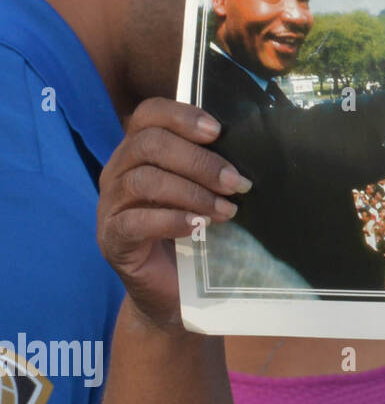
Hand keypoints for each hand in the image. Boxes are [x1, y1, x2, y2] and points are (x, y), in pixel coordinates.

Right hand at [97, 99, 250, 330]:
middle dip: (199, 161)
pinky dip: (171, 220)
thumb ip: (214, 167)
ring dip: (192, 193)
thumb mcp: (205, 192)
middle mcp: (118, 171)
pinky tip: (198, 227)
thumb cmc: (194, 232)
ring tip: (227, 210)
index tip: (218, 132)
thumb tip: (255, 148)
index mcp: (139, 150)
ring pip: (143, 180)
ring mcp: (109, 205)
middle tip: (236, 183)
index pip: (149, 114)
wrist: (172, 290)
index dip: (183, 115)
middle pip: (149, 144)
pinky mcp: (111, 239)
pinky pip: (134, 221)